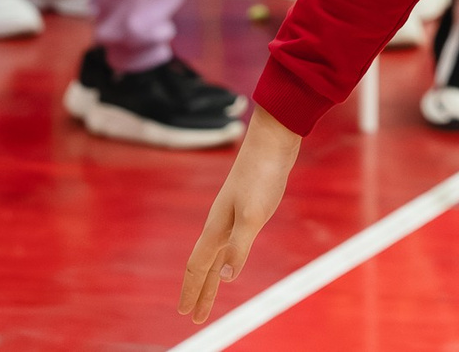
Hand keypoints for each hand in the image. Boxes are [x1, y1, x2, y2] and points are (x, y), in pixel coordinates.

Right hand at [181, 108, 300, 323]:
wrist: (273, 142)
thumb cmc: (262, 176)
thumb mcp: (253, 216)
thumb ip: (239, 247)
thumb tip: (225, 277)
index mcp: (217, 228)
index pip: (198, 266)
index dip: (191, 290)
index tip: (185, 313)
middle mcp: (219, 224)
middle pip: (204, 264)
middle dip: (198, 291)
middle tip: (193, 315)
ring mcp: (231, 216)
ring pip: (216, 254)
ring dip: (210, 278)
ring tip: (207, 297)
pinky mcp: (246, 209)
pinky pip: (228, 243)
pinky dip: (224, 259)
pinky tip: (228, 262)